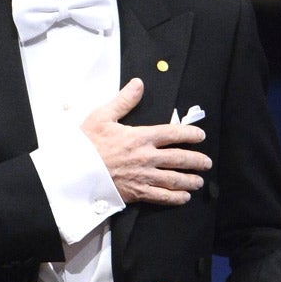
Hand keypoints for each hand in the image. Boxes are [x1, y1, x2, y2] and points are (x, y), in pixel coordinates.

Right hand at [80, 78, 210, 205]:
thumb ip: (124, 100)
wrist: (73, 171)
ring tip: (199, 181)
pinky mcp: (137, 193)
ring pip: (175, 179)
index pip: (174, 134)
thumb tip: (138, 83)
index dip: (190, 134)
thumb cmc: (86, 143)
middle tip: (207, 162)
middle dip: (197, 161)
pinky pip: (161, 197)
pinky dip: (175, 198)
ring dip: (190, 180)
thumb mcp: (102, 116)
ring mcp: (143, 176)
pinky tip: (183, 197)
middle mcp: (147, 157)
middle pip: (180, 159)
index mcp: (141, 136)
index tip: (200, 136)